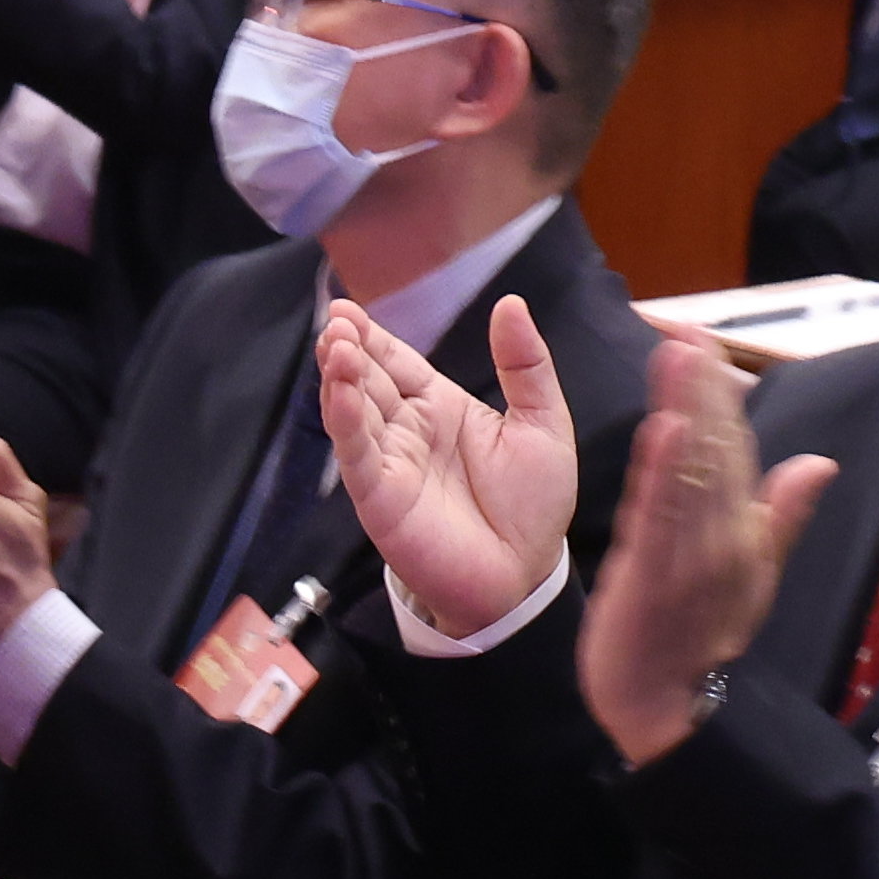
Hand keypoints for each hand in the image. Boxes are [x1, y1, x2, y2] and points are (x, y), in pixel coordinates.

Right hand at [317, 288, 585, 641]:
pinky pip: (357, 453)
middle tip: (337, 321)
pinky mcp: (381, 496)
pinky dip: (344, 420)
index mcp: (442, 407)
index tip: (348, 307)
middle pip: (368, 380)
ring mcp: (391, 463)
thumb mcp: (543, 423)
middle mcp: (408, 431)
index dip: (373, 336)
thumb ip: (525, 365)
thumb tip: (510, 303)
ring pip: (354, 411)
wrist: (527, 575)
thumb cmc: (534, 507)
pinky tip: (338, 390)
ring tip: (335, 344)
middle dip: (348, 349)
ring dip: (339, 377)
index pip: (397, 362)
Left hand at [576, 330, 850, 772]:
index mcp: (747, 534)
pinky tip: (666, 424)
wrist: (666, 711)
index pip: (740, 451)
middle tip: (690, 328)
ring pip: (691, 470)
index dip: (724, 395)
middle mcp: (727, 539)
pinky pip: (660, 515)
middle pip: (718, 450)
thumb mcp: (753, 576)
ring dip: (685, 408)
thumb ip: (783, 515)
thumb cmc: (699, 640)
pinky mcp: (651, 574)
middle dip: (705, 387)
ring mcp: (691, 557)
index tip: (709, 341)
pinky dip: (665, 470)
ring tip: (678, 354)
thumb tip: (821, 460)